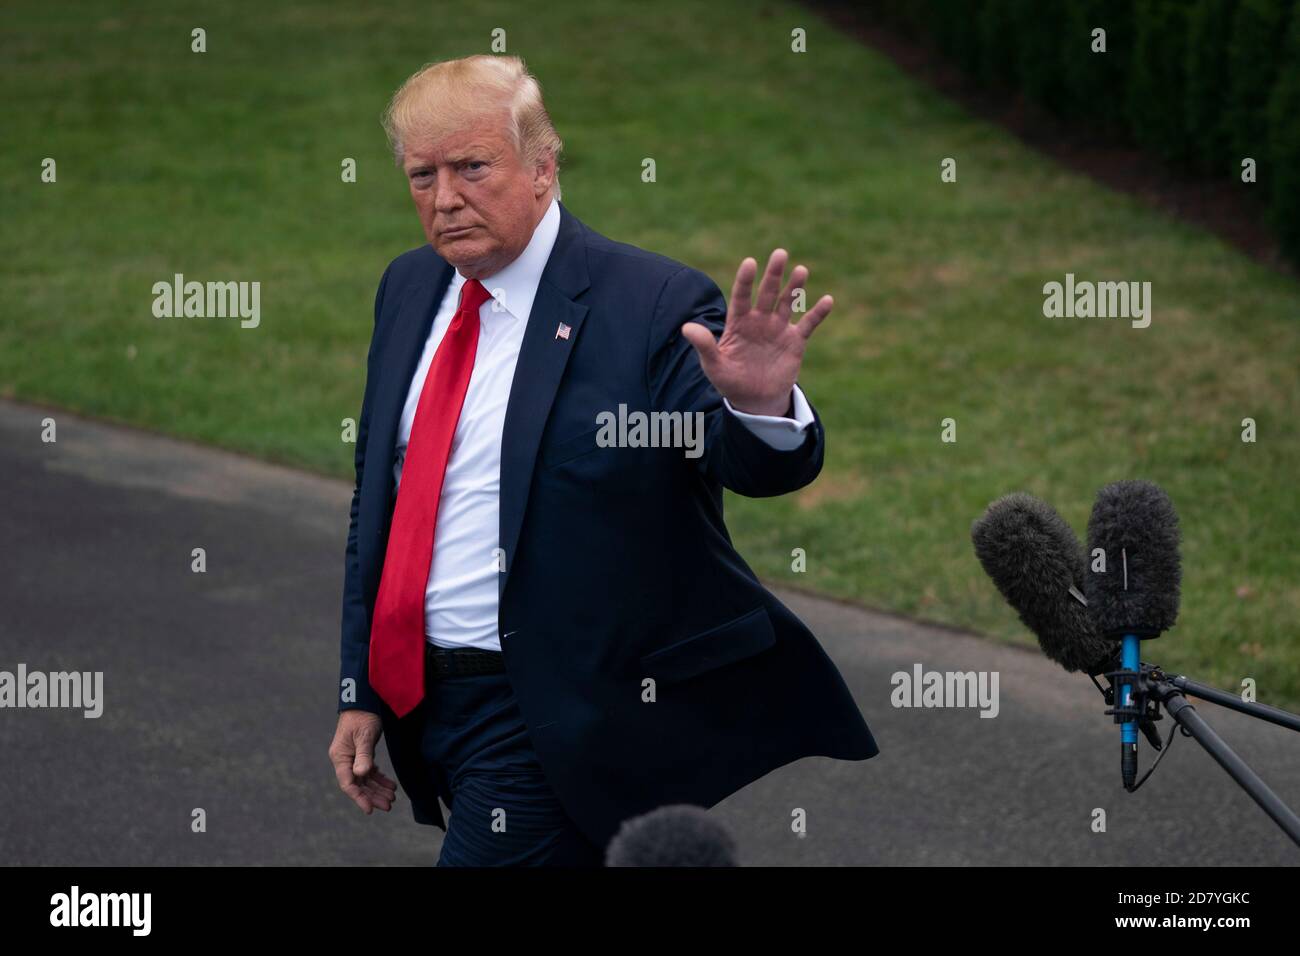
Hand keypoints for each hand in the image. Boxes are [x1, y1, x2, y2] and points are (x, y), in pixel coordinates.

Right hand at [329, 710, 397, 813]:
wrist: (365, 701)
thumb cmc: (363, 716)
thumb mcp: (364, 736)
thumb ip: (363, 755)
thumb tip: (360, 774)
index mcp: (340, 757)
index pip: (348, 783)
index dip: (359, 797)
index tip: (370, 809)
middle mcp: (345, 759)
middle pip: (358, 784)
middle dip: (373, 795)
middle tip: (388, 805)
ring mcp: (353, 757)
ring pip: (365, 779)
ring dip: (378, 788)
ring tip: (392, 797)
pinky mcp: (361, 753)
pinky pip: (370, 771)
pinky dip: (379, 778)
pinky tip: (390, 785)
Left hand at [680, 248, 831, 416]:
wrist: (755, 401)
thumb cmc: (730, 381)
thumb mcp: (714, 366)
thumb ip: (703, 345)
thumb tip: (686, 327)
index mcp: (738, 323)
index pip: (741, 297)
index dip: (745, 281)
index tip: (749, 263)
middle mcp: (760, 320)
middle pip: (767, 293)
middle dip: (773, 274)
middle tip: (780, 253)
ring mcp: (778, 329)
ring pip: (787, 303)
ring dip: (795, 287)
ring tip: (801, 269)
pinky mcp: (795, 341)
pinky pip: (808, 324)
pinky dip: (818, 313)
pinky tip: (827, 300)